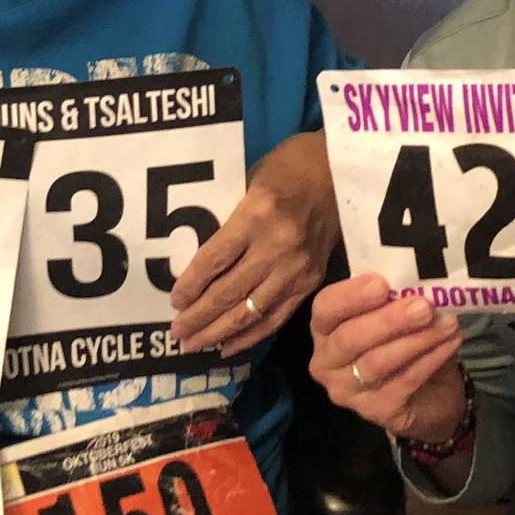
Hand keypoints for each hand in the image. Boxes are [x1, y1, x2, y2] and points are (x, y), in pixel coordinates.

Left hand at [168, 132, 337, 356]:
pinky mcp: (312, 281)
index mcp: (257, 215)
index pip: (214, 260)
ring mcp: (298, 268)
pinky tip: (229, 346)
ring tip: (194, 344)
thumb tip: (197, 261)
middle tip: (176, 333)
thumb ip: (228, 220)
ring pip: (251, 312)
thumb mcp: (250, 181)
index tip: (173, 301)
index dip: (191, 285)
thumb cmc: (290, 167)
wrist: (342, 172)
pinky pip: (277, 317)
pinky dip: (251, 335)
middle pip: (229, 292)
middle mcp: (278, 247)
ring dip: (219, 332)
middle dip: (198, 317)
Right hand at [310, 273, 466, 441]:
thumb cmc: (404, 342)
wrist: (430, 394)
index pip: (325, 309)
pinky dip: (430, 359)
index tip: (382, 283)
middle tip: (423, 306)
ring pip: (377, 362)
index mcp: (325, 329)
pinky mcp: (376, 412)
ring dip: (416, 339)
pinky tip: (450, 342)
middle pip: (349, 339)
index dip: (350, 296)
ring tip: (447, 323)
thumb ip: (394, 297)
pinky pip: (403, 381)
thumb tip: (414, 276)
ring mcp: (348, 391)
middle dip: (388, 320)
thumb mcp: (396, 313)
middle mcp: (327, 362)